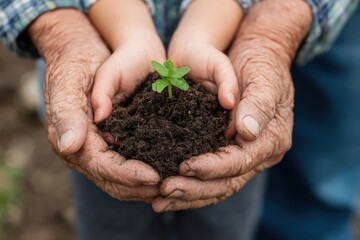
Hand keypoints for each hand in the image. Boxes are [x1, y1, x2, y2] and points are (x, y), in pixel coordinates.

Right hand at [29, 9, 159, 200]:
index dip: (127, 175)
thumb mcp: (70, 81)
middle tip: (170, 186)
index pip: (101, 166)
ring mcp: (101, 144)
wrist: (87, 48)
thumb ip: (68, 113)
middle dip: (140, 187)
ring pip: (123, 177)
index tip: (154, 177)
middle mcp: (85, 148)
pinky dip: (147, 169)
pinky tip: (167, 168)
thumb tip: (70, 146)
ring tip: (173, 182)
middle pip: (113, 179)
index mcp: (72, 139)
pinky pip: (131, 160)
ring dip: (145, 184)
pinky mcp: (116, 137)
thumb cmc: (77, 61)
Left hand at [152, 0, 311, 211]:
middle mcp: (258, 154)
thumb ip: (258, 104)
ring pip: (216, 185)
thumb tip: (247, 132)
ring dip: (188, 195)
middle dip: (195, 189)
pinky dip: (190, 185)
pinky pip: (209, 176)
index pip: (240, 162)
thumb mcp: (264, 79)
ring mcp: (244, 156)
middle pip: (227, 182)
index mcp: (271, 140)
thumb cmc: (262, 65)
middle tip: (164, 191)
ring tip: (159, 201)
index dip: (212, 168)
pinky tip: (168, 191)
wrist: (259, 57)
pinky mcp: (227, 152)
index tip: (184, 167)